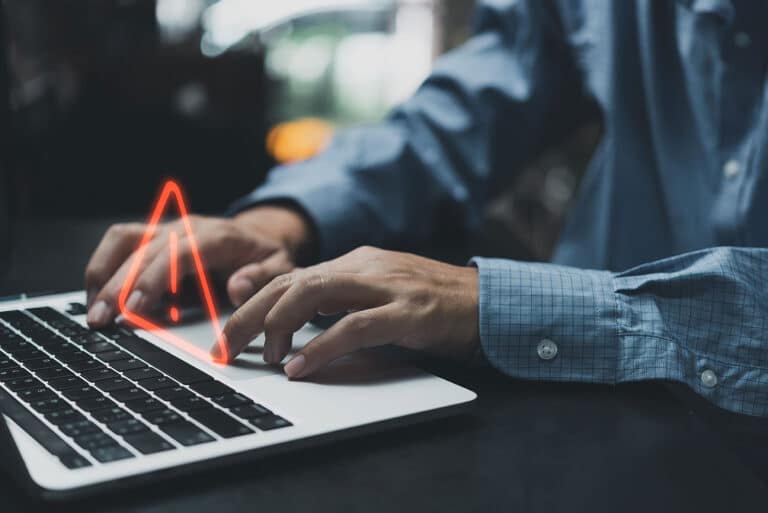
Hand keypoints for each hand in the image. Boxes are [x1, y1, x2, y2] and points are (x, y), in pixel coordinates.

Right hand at [85, 206, 311, 326]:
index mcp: (217, 236)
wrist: (259, 235)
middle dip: (118, 285)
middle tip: (101, 320)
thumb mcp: (280, 268)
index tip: (136, 307)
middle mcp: (187, 227)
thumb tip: (238, 287)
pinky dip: (104, 267)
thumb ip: (262, 278)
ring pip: (124, 240)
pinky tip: (98, 297)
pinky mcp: (154, 236)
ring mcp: (168, 229)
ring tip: (93, 309)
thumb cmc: (267, 256)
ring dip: (102, 272)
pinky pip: (121, 243)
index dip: (155, 278)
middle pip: (145, 251)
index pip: (180, 253)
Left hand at [215, 246, 479, 378]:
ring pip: (314, 293)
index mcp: (356, 262)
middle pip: (292, 281)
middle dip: (251, 313)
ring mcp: (386, 286)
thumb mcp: (379, 294)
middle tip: (226, 347)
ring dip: (277, 325)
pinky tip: (300, 365)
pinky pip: (354, 326)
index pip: (292, 275)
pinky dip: (321, 346)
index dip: (254, 300)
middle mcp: (365, 266)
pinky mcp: (407, 311)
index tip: (229, 328)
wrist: (486, 300)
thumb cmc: (431, 302)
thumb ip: (341, 301)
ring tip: (262, 357)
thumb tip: (295, 319)